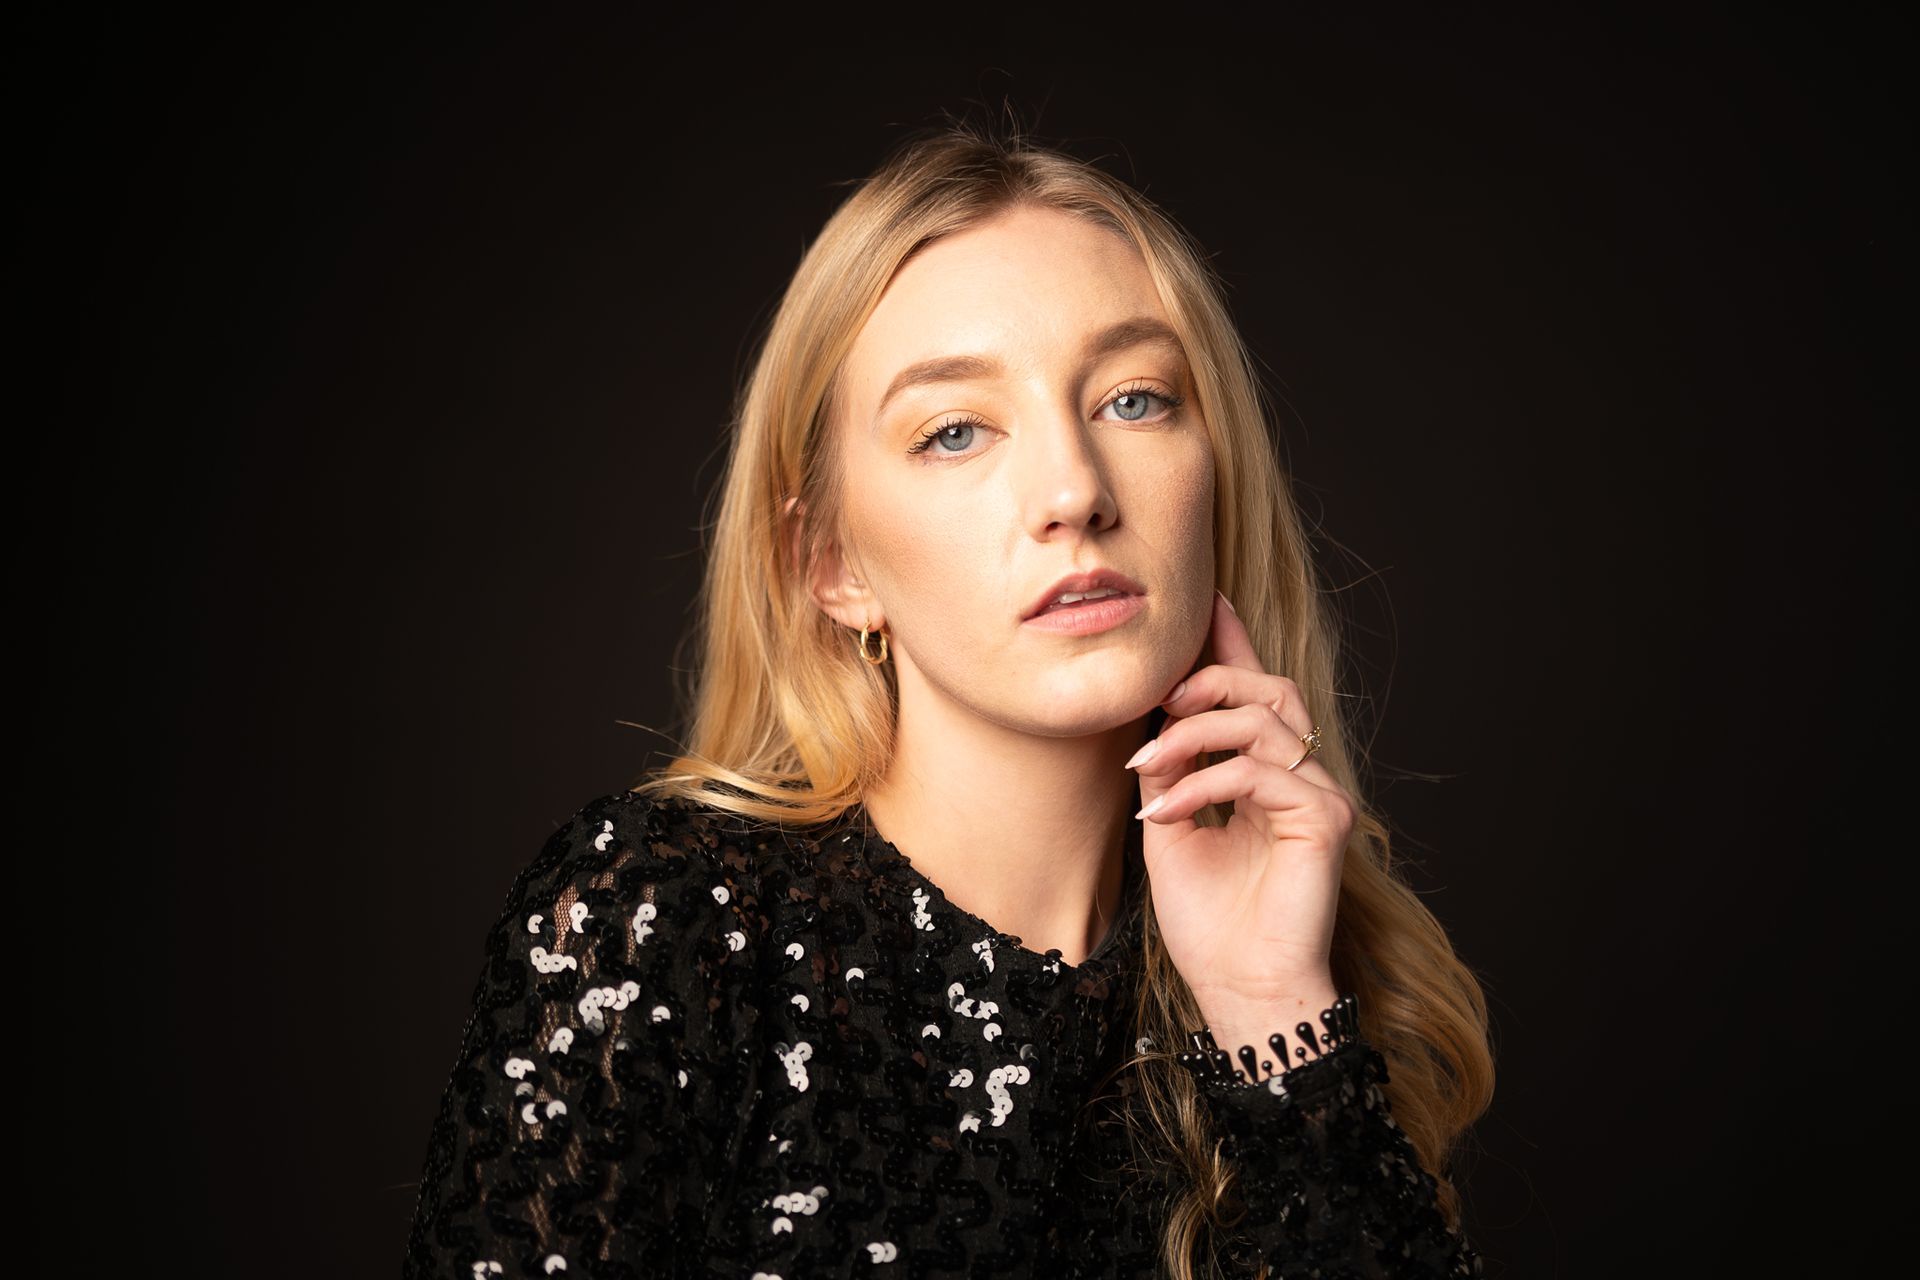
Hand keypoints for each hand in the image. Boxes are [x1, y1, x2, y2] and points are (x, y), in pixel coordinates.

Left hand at [1127, 589, 1351, 1038]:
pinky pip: (1262, 771)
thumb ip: (1168, 769)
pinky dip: (1204, 783)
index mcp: (1265, 775)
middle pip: (1267, 689)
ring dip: (1193, 735)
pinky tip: (1164, 811)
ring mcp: (1319, 794)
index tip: (1202, 601)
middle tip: (1158, 705)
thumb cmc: (1207, 922)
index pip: (1253, 693)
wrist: (1237, 987)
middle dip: (1206, 683)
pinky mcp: (1325, 818)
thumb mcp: (1168, 826)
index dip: (1231, 643)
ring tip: (1147, 765)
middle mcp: (1301, 777)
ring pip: (1263, 721)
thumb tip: (1153, 717)